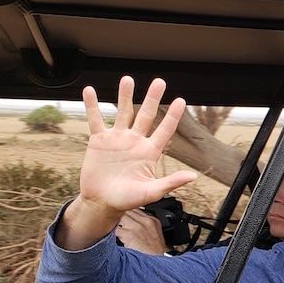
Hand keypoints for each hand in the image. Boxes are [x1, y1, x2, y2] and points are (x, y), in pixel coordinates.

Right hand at [56, 77, 195, 250]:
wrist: (102, 202)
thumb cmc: (128, 199)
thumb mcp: (152, 192)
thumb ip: (171, 182)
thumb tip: (193, 177)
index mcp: (150, 152)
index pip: (165, 129)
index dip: (173, 116)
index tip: (181, 100)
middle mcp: (135, 141)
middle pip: (146, 115)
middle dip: (152, 98)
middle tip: (159, 81)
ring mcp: (117, 139)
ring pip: (123, 112)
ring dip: (125, 96)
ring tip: (127, 79)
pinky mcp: (99, 141)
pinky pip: (96, 120)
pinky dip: (92, 106)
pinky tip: (90, 91)